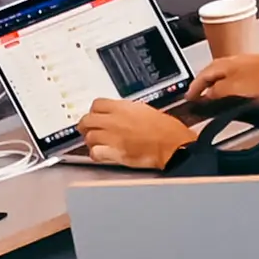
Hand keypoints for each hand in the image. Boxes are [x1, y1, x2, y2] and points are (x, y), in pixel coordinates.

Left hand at [77, 94, 195, 170]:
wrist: (172, 145)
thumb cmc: (166, 129)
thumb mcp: (146, 110)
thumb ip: (127, 111)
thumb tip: (118, 113)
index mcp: (123, 108)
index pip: (96, 104)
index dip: (94, 111)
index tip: (95, 115)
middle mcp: (115, 120)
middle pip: (87, 120)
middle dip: (86, 126)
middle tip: (87, 130)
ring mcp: (113, 137)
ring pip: (89, 137)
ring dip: (91, 141)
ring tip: (97, 144)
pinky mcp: (115, 153)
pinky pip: (95, 153)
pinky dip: (96, 154)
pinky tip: (101, 155)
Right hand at [195, 29, 258, 101]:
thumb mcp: (232, 87)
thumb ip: (216, 91)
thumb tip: (207, 94)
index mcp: (221, 64)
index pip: (200, 75)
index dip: (193, 88)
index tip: (188, 97)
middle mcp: (230, 62)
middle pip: (209, 74)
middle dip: (201, 86)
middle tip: (196, 97)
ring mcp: (241, 66)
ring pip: (221, 77)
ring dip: (213, 87)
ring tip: (210, 98)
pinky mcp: (251, 72)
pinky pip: (232, 80)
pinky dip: (225, 87)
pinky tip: (229, 94)